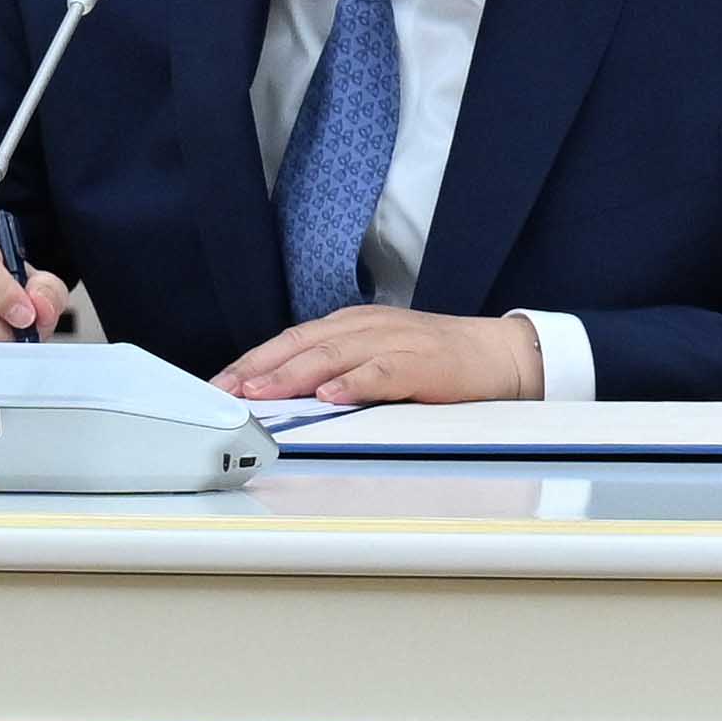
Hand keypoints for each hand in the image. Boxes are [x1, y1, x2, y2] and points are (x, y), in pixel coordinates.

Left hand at [218, 308, 544, 406]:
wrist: (501, 354)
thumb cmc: (438, 361)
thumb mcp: (378, 356)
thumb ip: (337, 368)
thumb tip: (283, 395)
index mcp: (353, 324)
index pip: (291, 339)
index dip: (253, 360)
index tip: (220, 384)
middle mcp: (369, 326)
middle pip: (304, 343)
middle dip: (261, 367)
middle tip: (228, 390)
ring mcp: (397, 342)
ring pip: (335, 354)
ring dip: (294, 374)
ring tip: (263, 392)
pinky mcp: (425, 362)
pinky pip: (384, 371)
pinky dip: (355, 382)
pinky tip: (331, 395)